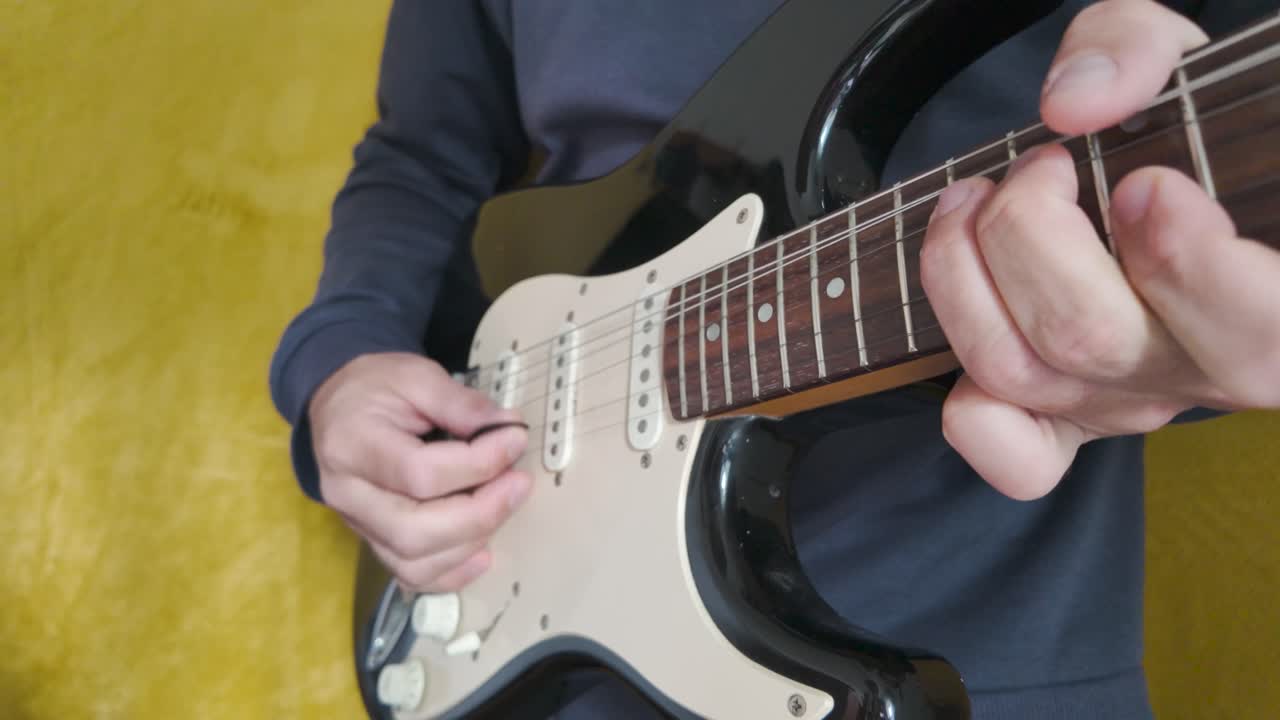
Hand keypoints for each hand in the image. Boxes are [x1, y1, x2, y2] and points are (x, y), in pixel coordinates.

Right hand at [308, 352, 531, 591]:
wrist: (336, 405)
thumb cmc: (374, 387)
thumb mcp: (415, 375)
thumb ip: (460, 402)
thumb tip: (508, 430)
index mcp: (352, 444)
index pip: (419, 473)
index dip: (477, 463)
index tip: (514, 439)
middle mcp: (348, 494)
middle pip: (414, 530)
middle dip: (479, 513)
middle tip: (518, 483)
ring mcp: (357, 523)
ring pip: (413, 561)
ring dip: (470, 541)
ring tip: (503, 505)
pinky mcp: (373, 539)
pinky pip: (410, 574)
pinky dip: (452, 572)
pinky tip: (483, 553)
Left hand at [920, 0, 1279, 499]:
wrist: (1186, 182)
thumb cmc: (1193, 128)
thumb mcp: (1185, 62)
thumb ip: (1135, 49)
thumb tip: (1074, 105)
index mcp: (1272, 297)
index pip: (1257, 332)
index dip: (1185, 262)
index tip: (1144, 183)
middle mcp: (1201, 367)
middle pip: (1086, 338)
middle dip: (1028, 232)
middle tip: (1039, 167)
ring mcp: (1129, 400)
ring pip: (1018, 372)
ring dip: (962, 274)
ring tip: (971, 200)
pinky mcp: (1072, 421)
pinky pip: (1016, 459)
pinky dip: (974, 415)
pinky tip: (973, 325)